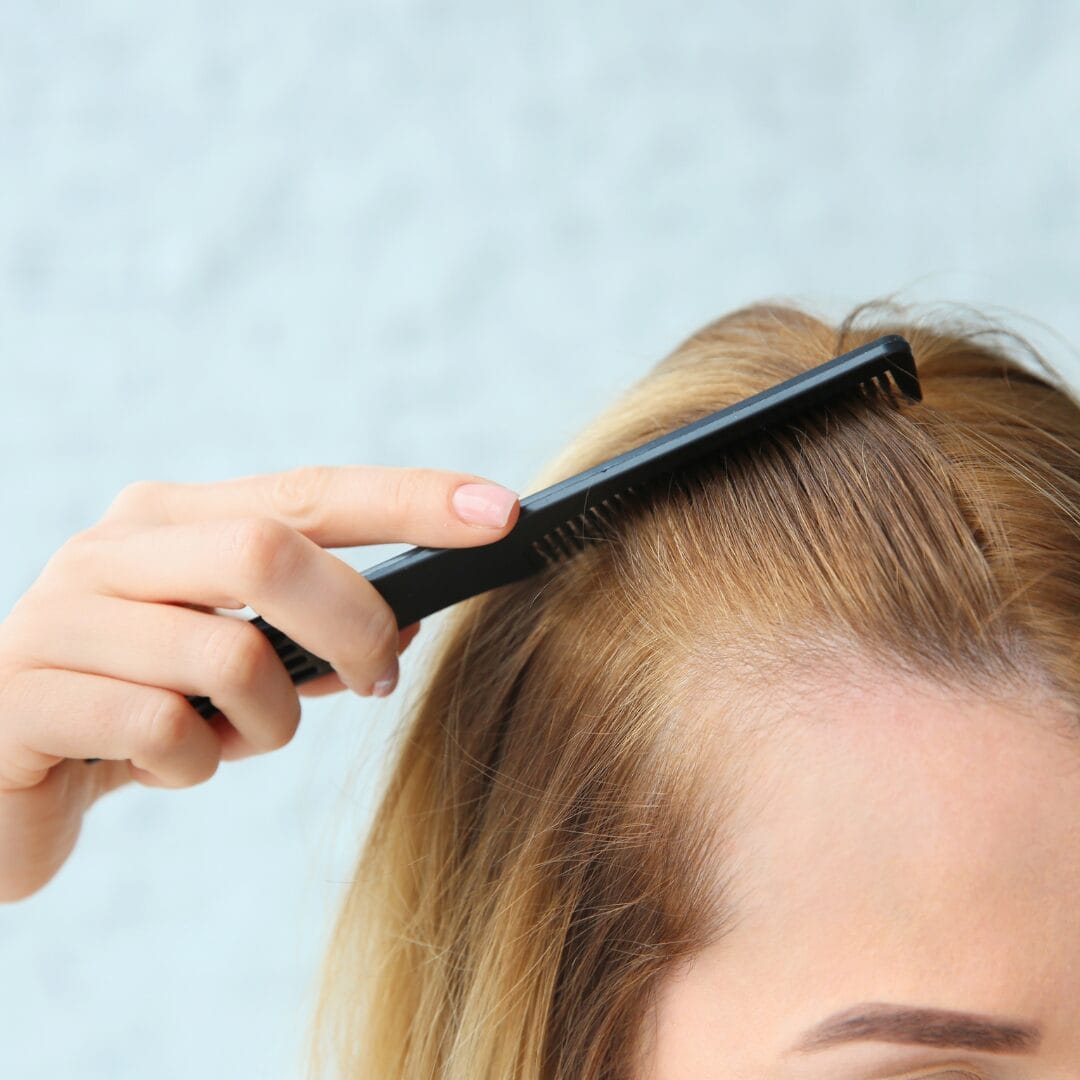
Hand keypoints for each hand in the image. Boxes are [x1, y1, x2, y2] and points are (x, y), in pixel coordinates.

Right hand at [0, 465, 518, 901]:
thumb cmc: (140, 704)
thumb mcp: (233, 660)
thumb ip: (309, 634)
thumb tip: (408, 630)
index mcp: (172, 520)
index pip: (310, 490)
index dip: (410, 499)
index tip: (501, 512)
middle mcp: (114, 548)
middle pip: (270, 550)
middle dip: (355, 623)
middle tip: (378, 679)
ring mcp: (61, 615)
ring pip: (229, 655)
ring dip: (267, 721)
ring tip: (235, 738)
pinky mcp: (25, 696)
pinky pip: (162, 734)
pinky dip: (196, 766)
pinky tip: (166, 764)